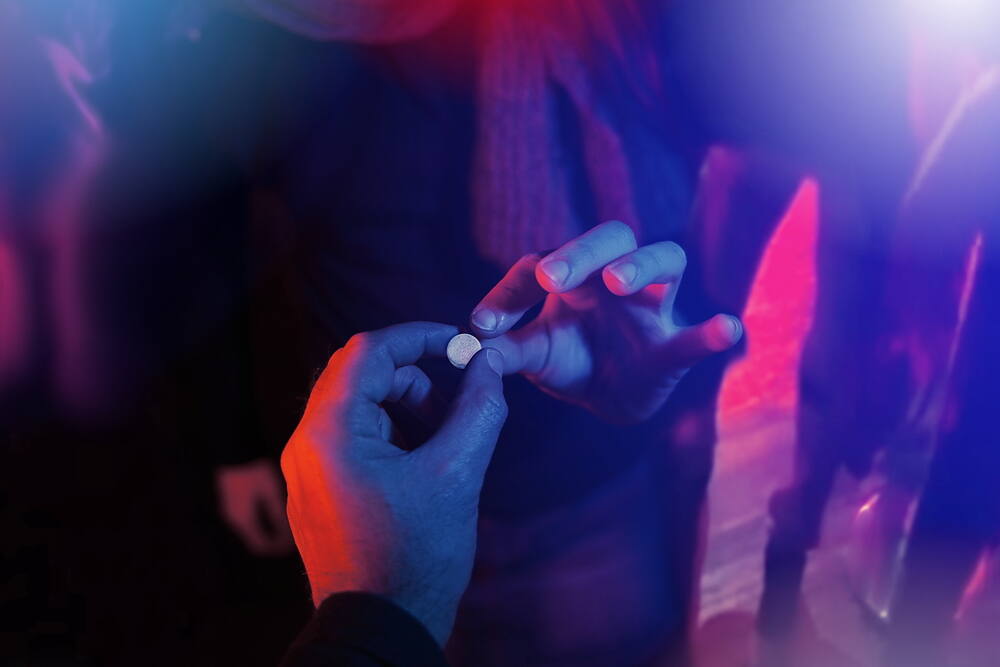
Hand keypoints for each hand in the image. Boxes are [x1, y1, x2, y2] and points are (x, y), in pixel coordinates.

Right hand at [216, 458, 294, 556]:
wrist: (234, 449)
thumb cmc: (255, 470)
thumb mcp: (271, 492)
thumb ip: (278, 514)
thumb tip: (288, 534)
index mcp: (244, 520)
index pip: (261, 546)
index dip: (278, 548)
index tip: (294, 544)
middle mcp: (235, 520)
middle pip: (255, 539)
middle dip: (275, 539)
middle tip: (293, 534)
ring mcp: (230, 511)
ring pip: (251, 529)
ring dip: (268, 529)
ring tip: (286, 522)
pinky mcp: (231, 501)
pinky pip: (247, 519)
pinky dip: (261, 520)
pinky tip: (274, 510)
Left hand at [280, 322, 506, 645]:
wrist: (379, 628)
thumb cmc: (417, 555)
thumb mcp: (458, 474)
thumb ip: (478, 408)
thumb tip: (490, 363)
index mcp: (329, 432)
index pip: (369, 351)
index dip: (420, 337)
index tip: (464, 346)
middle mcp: (306, 443)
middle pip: (358, 372)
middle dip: (414, 373)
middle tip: (458, 394)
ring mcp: (307, 468)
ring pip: (356, 404)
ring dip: (404, 403)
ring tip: (447, 433)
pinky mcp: (317, 488)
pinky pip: (352, 435)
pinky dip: (390, 431)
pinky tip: (424, 460)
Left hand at [471, 221, 741, 422]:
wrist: (609, 398)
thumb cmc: (570, 359)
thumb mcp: (532, 355)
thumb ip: (502, 350)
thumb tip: (468, 348)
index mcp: (575, 275)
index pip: (542, 262)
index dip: (512, 290)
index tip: (484, 323)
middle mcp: (616, 278)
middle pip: (612, 237)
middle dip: (582, 251)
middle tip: (552, 276)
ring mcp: (652, 307)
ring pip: (666, 260)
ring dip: (642, 266)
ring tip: (618, 281)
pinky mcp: (672, 344)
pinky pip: (694, 334)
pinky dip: (710, 332)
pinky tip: (725, 327)